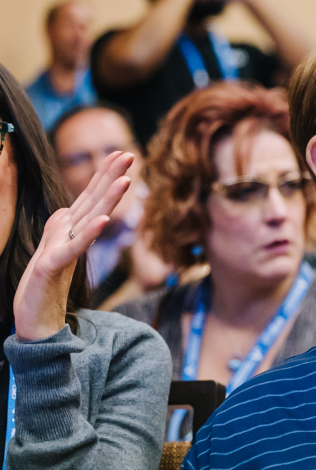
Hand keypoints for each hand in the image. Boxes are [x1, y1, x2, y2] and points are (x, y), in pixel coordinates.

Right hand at [13, 152, 132, 341]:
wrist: (32, 315)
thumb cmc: (48, 282)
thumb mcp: (67, 251)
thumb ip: (78, 232)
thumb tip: (94, 215)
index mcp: (68, 227)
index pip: (91, 195)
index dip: (106, 174)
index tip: (124, 154)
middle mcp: (63, 231)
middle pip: (91, 199)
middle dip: (110, 175)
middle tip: (129, 154)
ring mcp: (56, 246)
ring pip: (86, 218)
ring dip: (107, 198)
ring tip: (125, 180)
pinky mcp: (52, 265)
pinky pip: (74, 248)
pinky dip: (89, 234)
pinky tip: (104, 220)